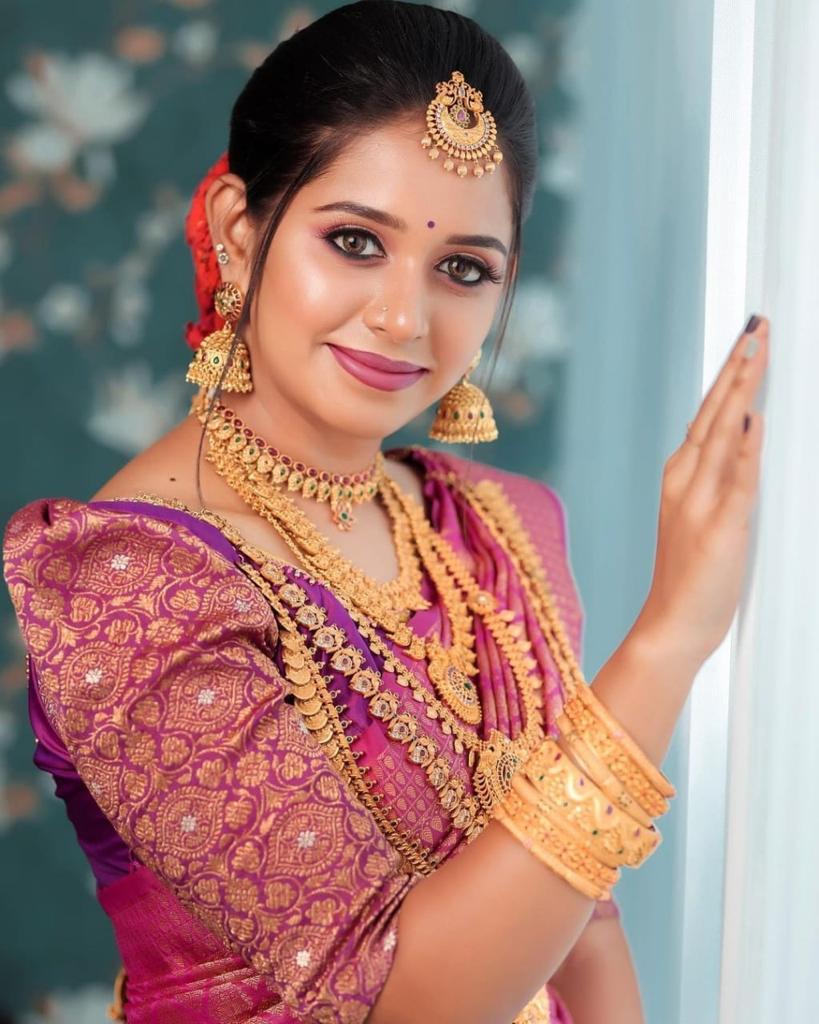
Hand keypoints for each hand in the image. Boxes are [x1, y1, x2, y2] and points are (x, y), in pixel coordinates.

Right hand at [634, 315, 768, 667]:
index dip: (728, 376)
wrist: (671, 625)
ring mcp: (699, 504)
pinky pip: (737, 480)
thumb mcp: (697, 515)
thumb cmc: (689, 575)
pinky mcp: (719, 530)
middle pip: (714, 414)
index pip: (708, 415)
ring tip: (755, 353)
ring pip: (723, 435)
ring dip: (741, 392)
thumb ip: (717, 473)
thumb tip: (743, 428)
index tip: (745, 340)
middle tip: (755, 328)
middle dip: (736, 368)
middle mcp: (685, 482)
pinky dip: (745, 447)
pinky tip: (754, 419)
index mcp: (679, 477)